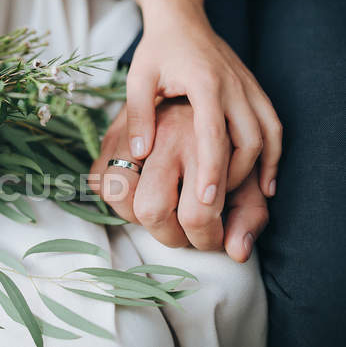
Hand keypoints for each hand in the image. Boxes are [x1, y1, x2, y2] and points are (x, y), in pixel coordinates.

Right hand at [90, 100, 267, 261]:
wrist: (201, 93)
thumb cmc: (226, 147)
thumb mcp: (249, 179)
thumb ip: (249, 216)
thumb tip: (236, 252)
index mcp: (205, 146)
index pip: (196, 215)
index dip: (204, 239)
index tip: (211, 237)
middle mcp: (165, 137)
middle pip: (150, 209)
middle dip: (168, 234)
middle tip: (183, 231)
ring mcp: (134, 135)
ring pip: (116, 193)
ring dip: (135, 216)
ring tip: (159, 213)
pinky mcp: (112, 134)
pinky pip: (98, 178)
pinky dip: (112, 193)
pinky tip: (138, 195)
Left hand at [126, 0, 281, 202]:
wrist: (182, 19)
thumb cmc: (157, 50)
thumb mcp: (138, 78)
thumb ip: (140, 115)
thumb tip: (140, 154)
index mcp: (205, 83)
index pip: (213, 134)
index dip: (211, 170)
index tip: (206, 202)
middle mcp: (234, 85)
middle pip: (249, 139)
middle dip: (236, 176)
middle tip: (219, 206)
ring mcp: (249, 86)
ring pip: (268, 134)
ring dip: (261, 167)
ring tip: (250, 198)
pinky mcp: (254, 88)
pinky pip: (273, 124)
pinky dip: (274, 152)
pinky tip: (266, 177)